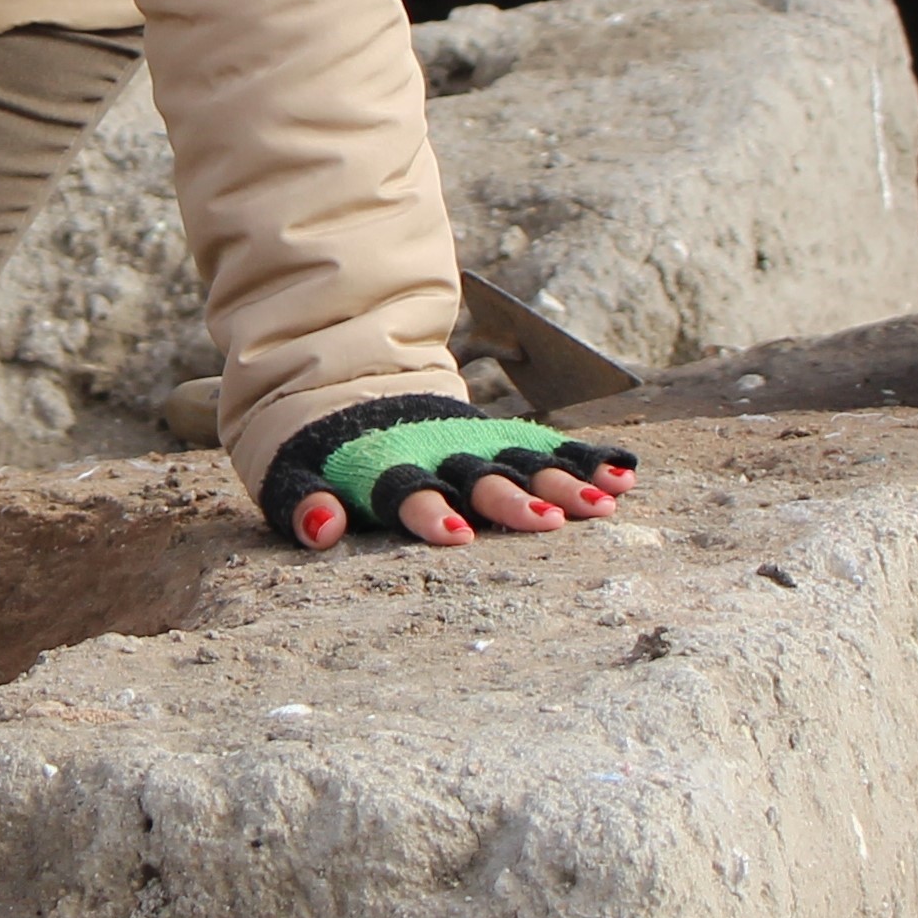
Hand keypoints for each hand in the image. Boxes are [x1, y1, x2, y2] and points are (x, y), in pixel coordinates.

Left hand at [257, 399, 641, 550]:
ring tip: (606, 505)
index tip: (456, 535)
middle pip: (479, 479)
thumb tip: (320, 530)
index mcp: (384, 468)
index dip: (429, 511)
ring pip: (525, 464)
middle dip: (512, 500)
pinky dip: (587, 462)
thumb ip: (303, 502)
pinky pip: (550, 450)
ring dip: (563, 485)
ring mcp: (476, 446)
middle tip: (548, 523)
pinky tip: (628, 476)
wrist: (350, 382)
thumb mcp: (290, 472)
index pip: (407, 490)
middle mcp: (438, 456)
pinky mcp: (503, 439)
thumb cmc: (321, 449)